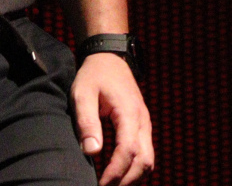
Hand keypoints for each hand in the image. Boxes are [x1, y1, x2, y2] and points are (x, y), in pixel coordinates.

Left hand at [72, 52, 154, 184]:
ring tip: (112, 184)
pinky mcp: (142, 127)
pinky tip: (119, 173)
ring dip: (133, 177)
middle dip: (126, 180)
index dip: (115, 172)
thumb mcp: (83, 94)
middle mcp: (142, 121)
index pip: (128, 151)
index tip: (100, 185)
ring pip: (149, 160)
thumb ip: (87, 122)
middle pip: (144, 161)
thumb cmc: (94, 75)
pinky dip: (135, 167)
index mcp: (129, 112)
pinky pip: (146, 153)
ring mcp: (145, 124)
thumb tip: (92, 152)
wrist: (109, 58)